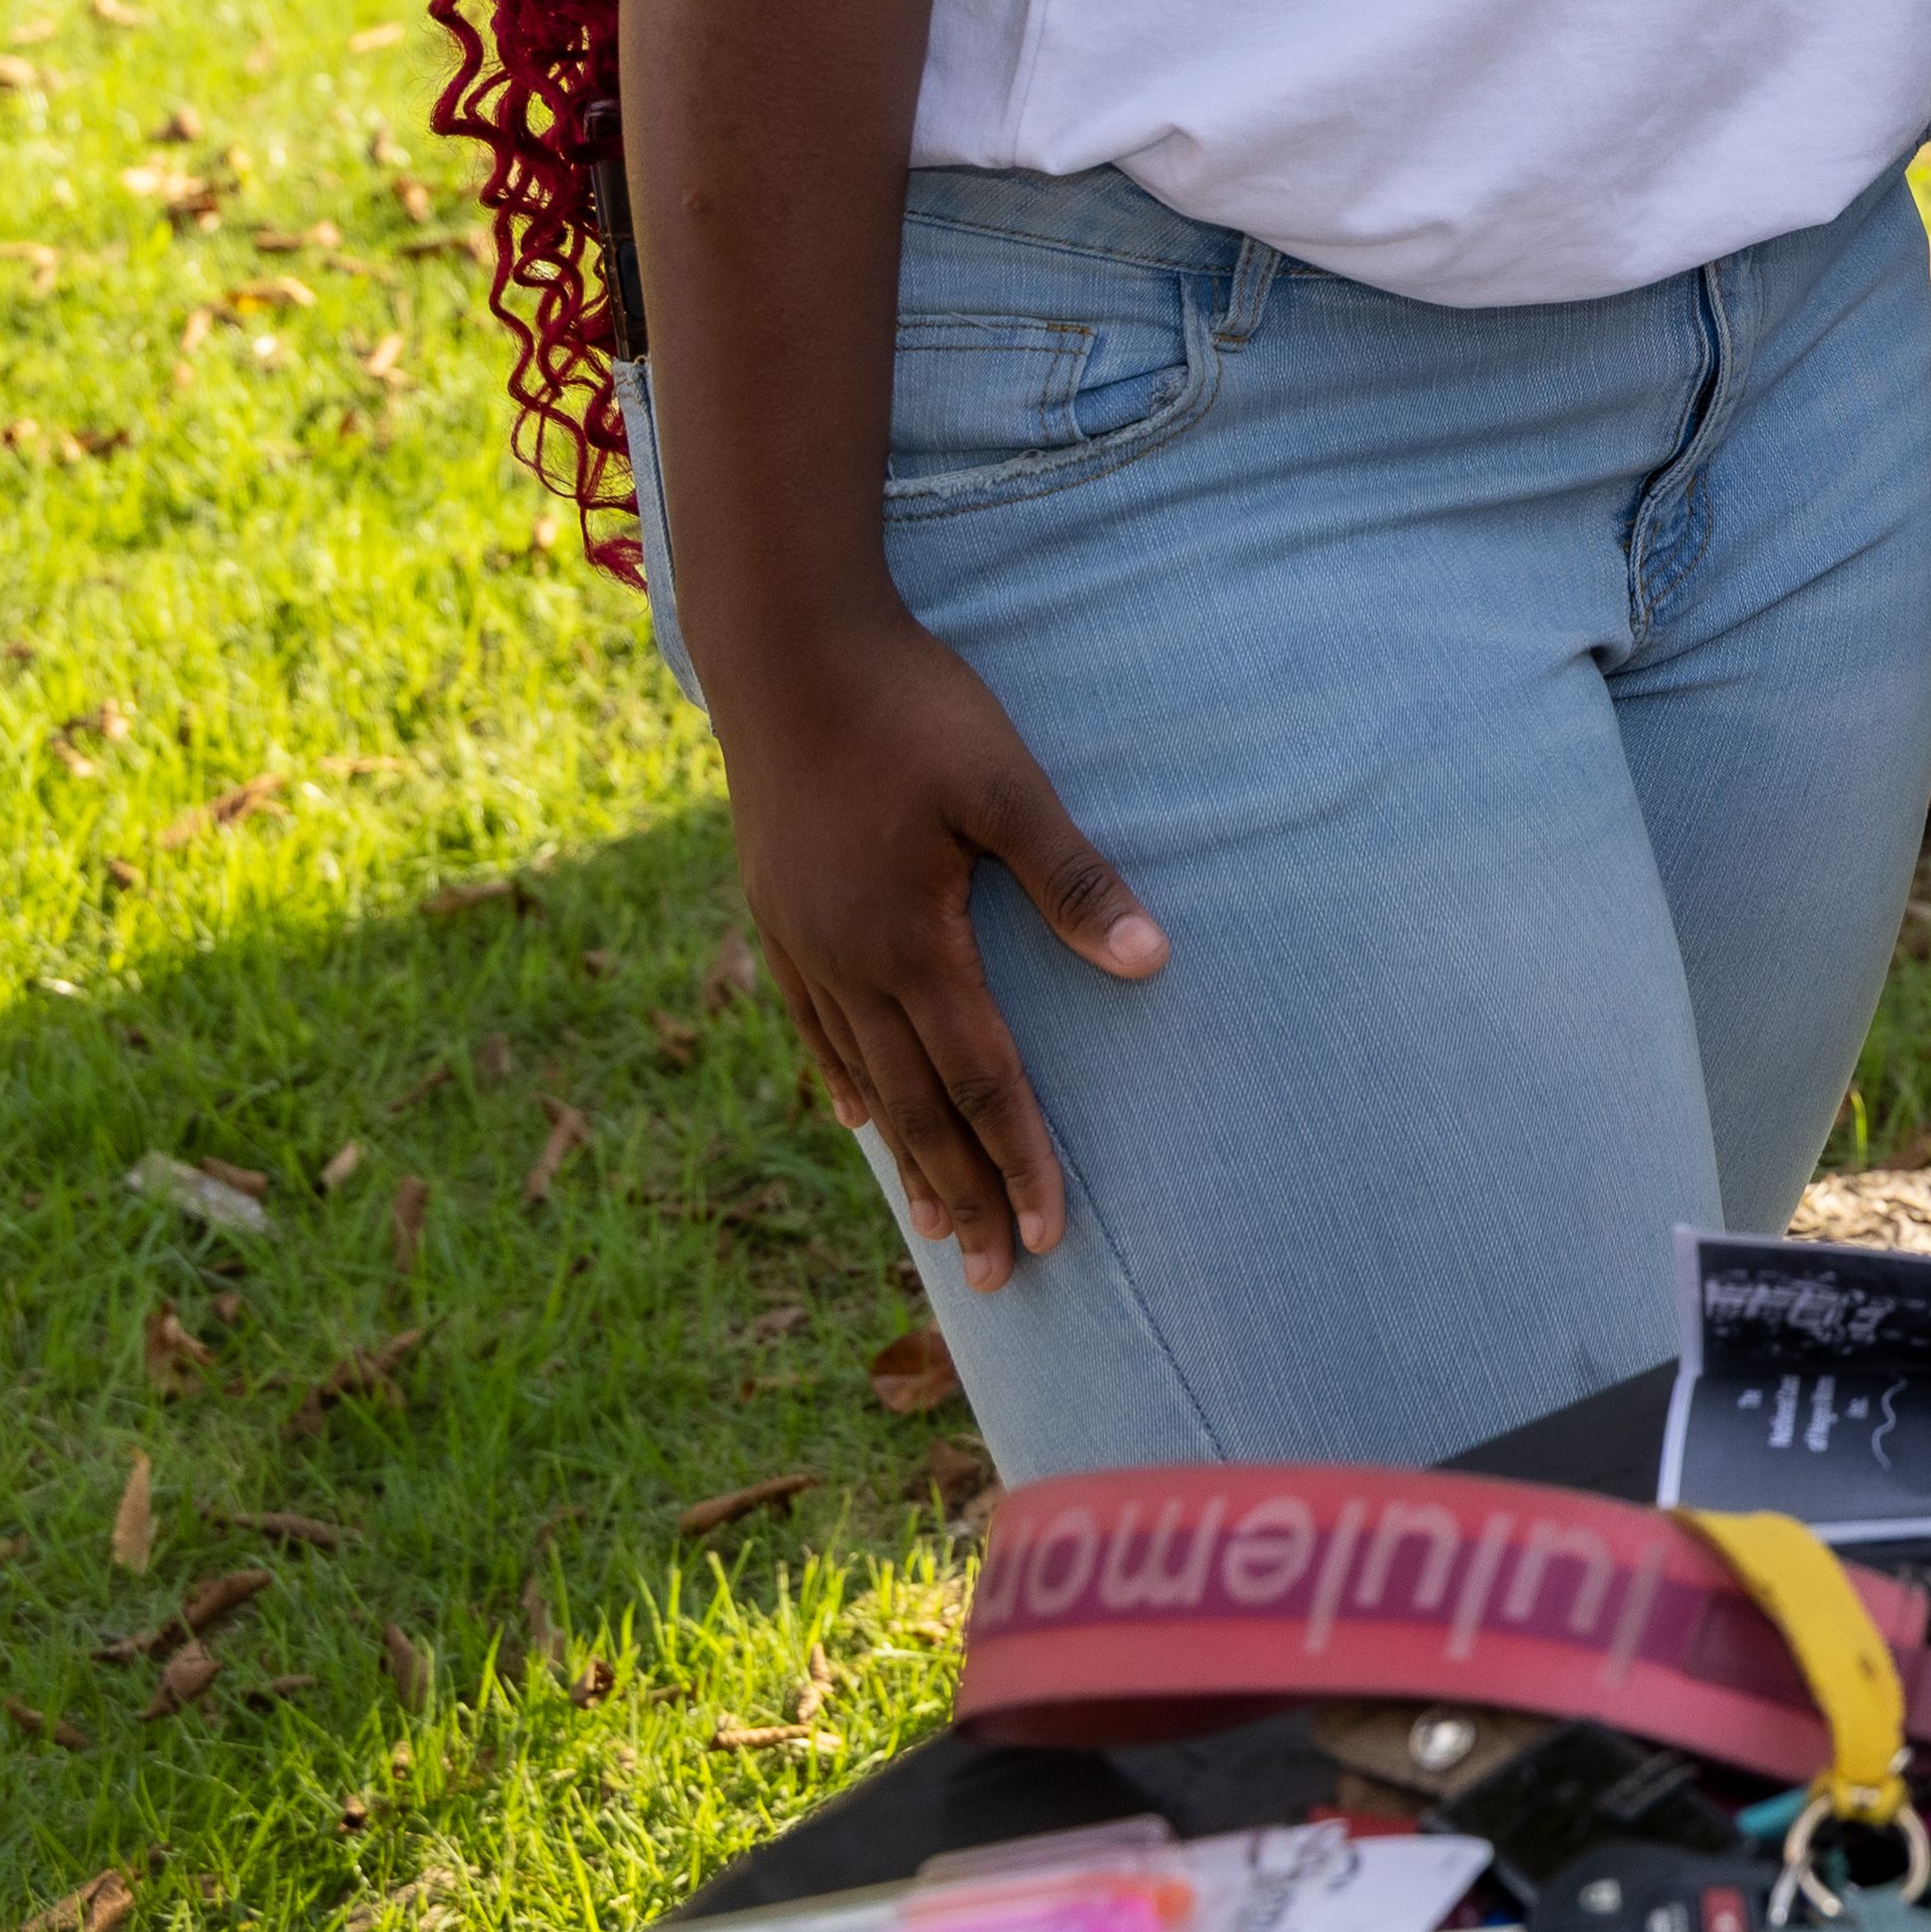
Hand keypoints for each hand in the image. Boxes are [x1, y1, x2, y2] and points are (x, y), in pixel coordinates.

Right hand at [704, 604, 1165, 1289]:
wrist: (788, 652)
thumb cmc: (914, 709)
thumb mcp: (1006, 784)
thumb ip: (1073, 876)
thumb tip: (1149, 961)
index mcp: (911, 942)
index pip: (983, 1079)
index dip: (1022, 1159)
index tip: (1053, 1235)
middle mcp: (850, 962)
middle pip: (921, 1106)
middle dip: (964, 1194)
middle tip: (998, 1279)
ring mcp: (805, 943)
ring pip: (866, 1079)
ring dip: (908, 1157)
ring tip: (934, 1227)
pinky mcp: (781, 915)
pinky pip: (815, 1027)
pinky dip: (846, 1082)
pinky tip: (859, 1118)